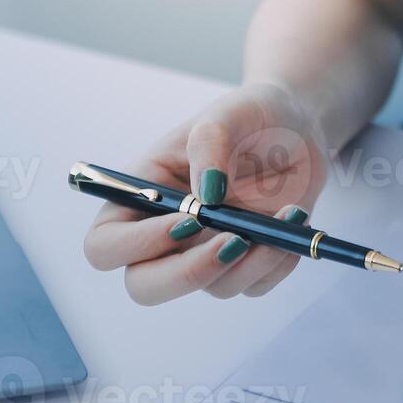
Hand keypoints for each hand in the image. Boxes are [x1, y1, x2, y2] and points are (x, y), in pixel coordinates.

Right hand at [83, 82, 327, 303]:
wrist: (297, 128)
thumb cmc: (250, 116)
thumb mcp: (227, 114)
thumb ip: (209, 145)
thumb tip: (207, 194)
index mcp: (141, 197)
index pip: (106, 245)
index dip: (137, 245)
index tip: (188, 218)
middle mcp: (167, 234)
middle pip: (146, 287)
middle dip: (189, 274)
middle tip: (235, 241)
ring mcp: (207, 251)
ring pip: (214, 288)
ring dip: (254, 260)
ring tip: (287, 212)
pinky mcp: (247, 262)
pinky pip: (256, 285)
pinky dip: (279, 261)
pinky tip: (294, 220)